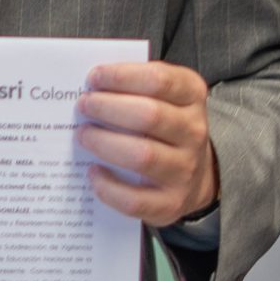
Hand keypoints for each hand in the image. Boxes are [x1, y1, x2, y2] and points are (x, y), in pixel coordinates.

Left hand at [77, 60, 219, 225]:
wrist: (196, 176)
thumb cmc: (165, 127)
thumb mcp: (164, 97)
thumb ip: (134, 86)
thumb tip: (91, 85)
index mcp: (192, 97)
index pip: (159, 80)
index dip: (122, 76)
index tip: (94, 77)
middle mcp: (193, 132)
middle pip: (149, 115)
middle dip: (108, 108)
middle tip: (84, 105)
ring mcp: (184, 170)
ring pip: (142, 156)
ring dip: (104, 143)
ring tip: (83, 135)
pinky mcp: (171, 204)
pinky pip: (134, 199)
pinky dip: (108, 187)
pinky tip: (93, 172)